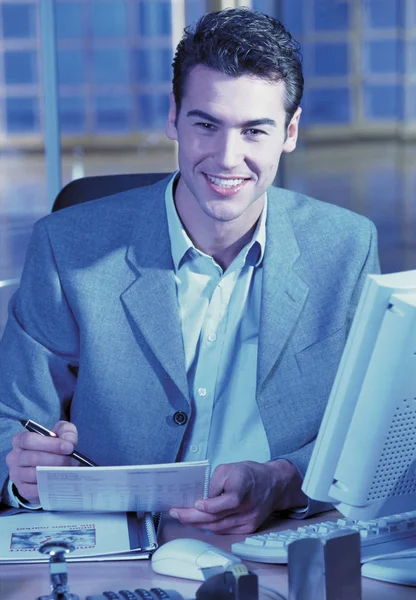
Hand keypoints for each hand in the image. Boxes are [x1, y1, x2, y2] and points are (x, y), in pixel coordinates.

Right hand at [6, 420, 78, 502]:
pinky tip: (61, 482)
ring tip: (70, 470)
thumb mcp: (60, 432)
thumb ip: (66, 431)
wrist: (49, 465)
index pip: (29, 440)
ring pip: (34, 474)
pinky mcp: (22, 489)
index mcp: (20, 440)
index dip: (50, 444)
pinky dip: (48, 486)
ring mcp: (16, 474)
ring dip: (54, 473)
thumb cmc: (53, 446)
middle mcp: (14, 457)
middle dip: (57, 459)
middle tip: (74, 460)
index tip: (68, 447)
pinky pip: (33, 490)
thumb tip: (69, 442)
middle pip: (33, 458)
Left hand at [169, 460, 306, 533]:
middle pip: (218, 518)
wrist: (273, 485)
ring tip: (183, 517)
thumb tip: (202, 498)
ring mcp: (249, 521)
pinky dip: (210, 527)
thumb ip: (215, 482)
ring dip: (198, 524)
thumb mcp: (230, 468)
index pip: (228, 501)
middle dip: (193, 517)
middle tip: (176, 513)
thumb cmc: (249, 474)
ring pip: (219, 528)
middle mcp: (248, 508)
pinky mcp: (248, 528)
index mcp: (245, 488)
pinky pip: (225, 531)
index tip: (195, 504)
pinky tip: (199, 522)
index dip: (210, 505)